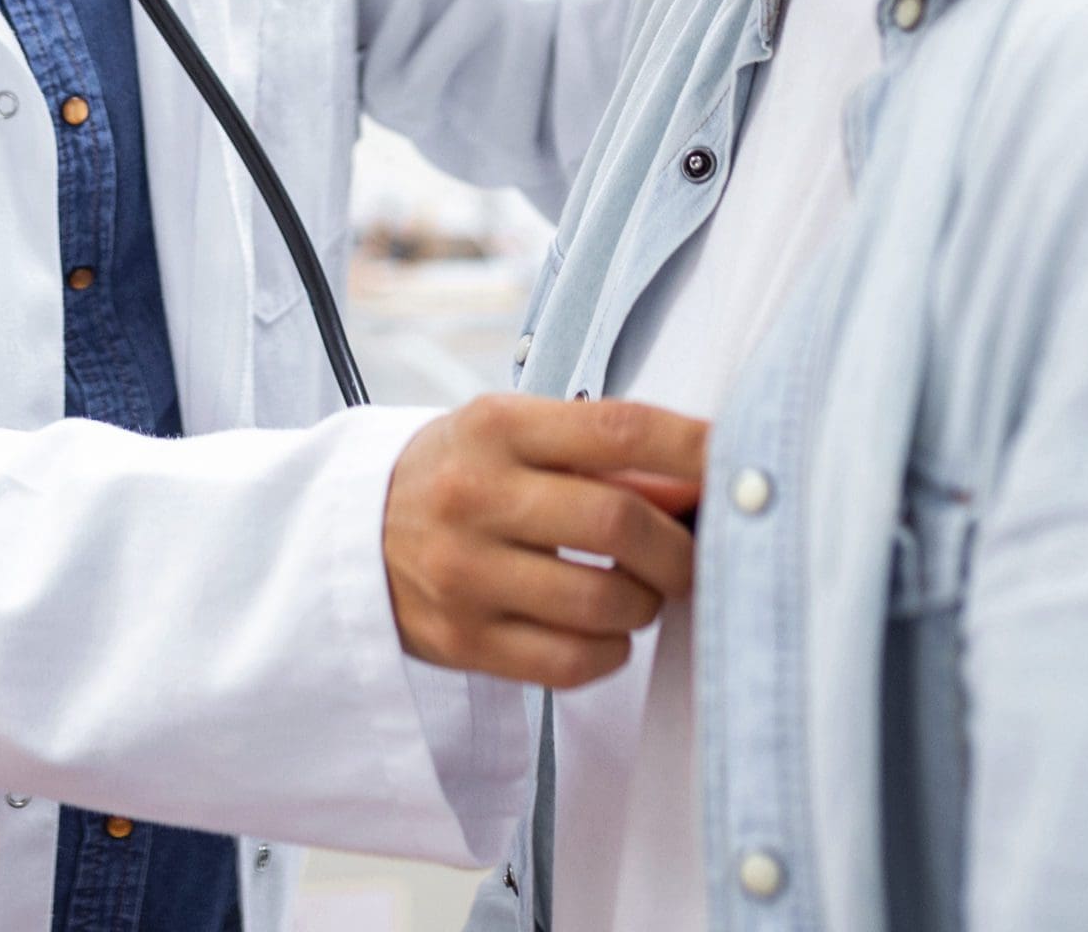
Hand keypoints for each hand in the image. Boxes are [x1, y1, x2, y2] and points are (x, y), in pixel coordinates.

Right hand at [383, 393, 706, 689]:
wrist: (353, 530)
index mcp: (495, 426)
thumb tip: (700, 486)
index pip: (617, 429)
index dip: (691, 449)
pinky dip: (611, 650)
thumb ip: (603, 457)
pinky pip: (572, 662)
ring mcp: (464, 573)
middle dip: (678, 548)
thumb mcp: (516, 435)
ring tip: (638, 590)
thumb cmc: (459, 472)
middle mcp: (475, 494)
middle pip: (620, 523)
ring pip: (604, 602)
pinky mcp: (462, 641)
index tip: (734, 463)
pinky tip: (602, 628)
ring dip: (646, 603)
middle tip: (690, 556)